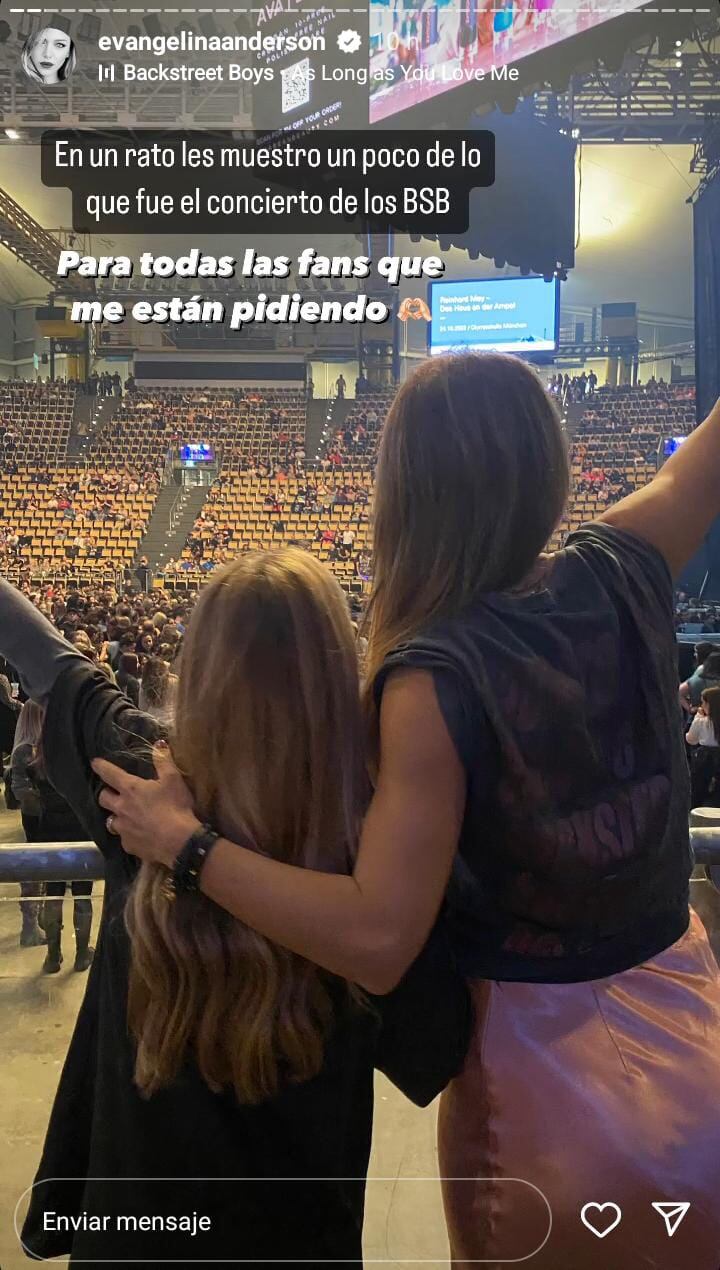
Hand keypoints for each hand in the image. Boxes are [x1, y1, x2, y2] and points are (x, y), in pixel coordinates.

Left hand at [92, 745, 200, 867]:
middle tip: (113, 794)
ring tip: (125, 817)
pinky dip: (129, 836)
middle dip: (106, 794)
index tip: (94, 763)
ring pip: (110, 821)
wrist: (179, 841)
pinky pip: (124, 839)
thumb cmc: (175, 806)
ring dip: (116, 817)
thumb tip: (158, 743)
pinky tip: (139, 836)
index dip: (101, 767)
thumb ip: (164, 761)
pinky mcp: (129, 845)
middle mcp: (121, 808)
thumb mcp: (173, 779)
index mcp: (131, 789)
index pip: (110, 774)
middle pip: (103, 799)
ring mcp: (123, 829)